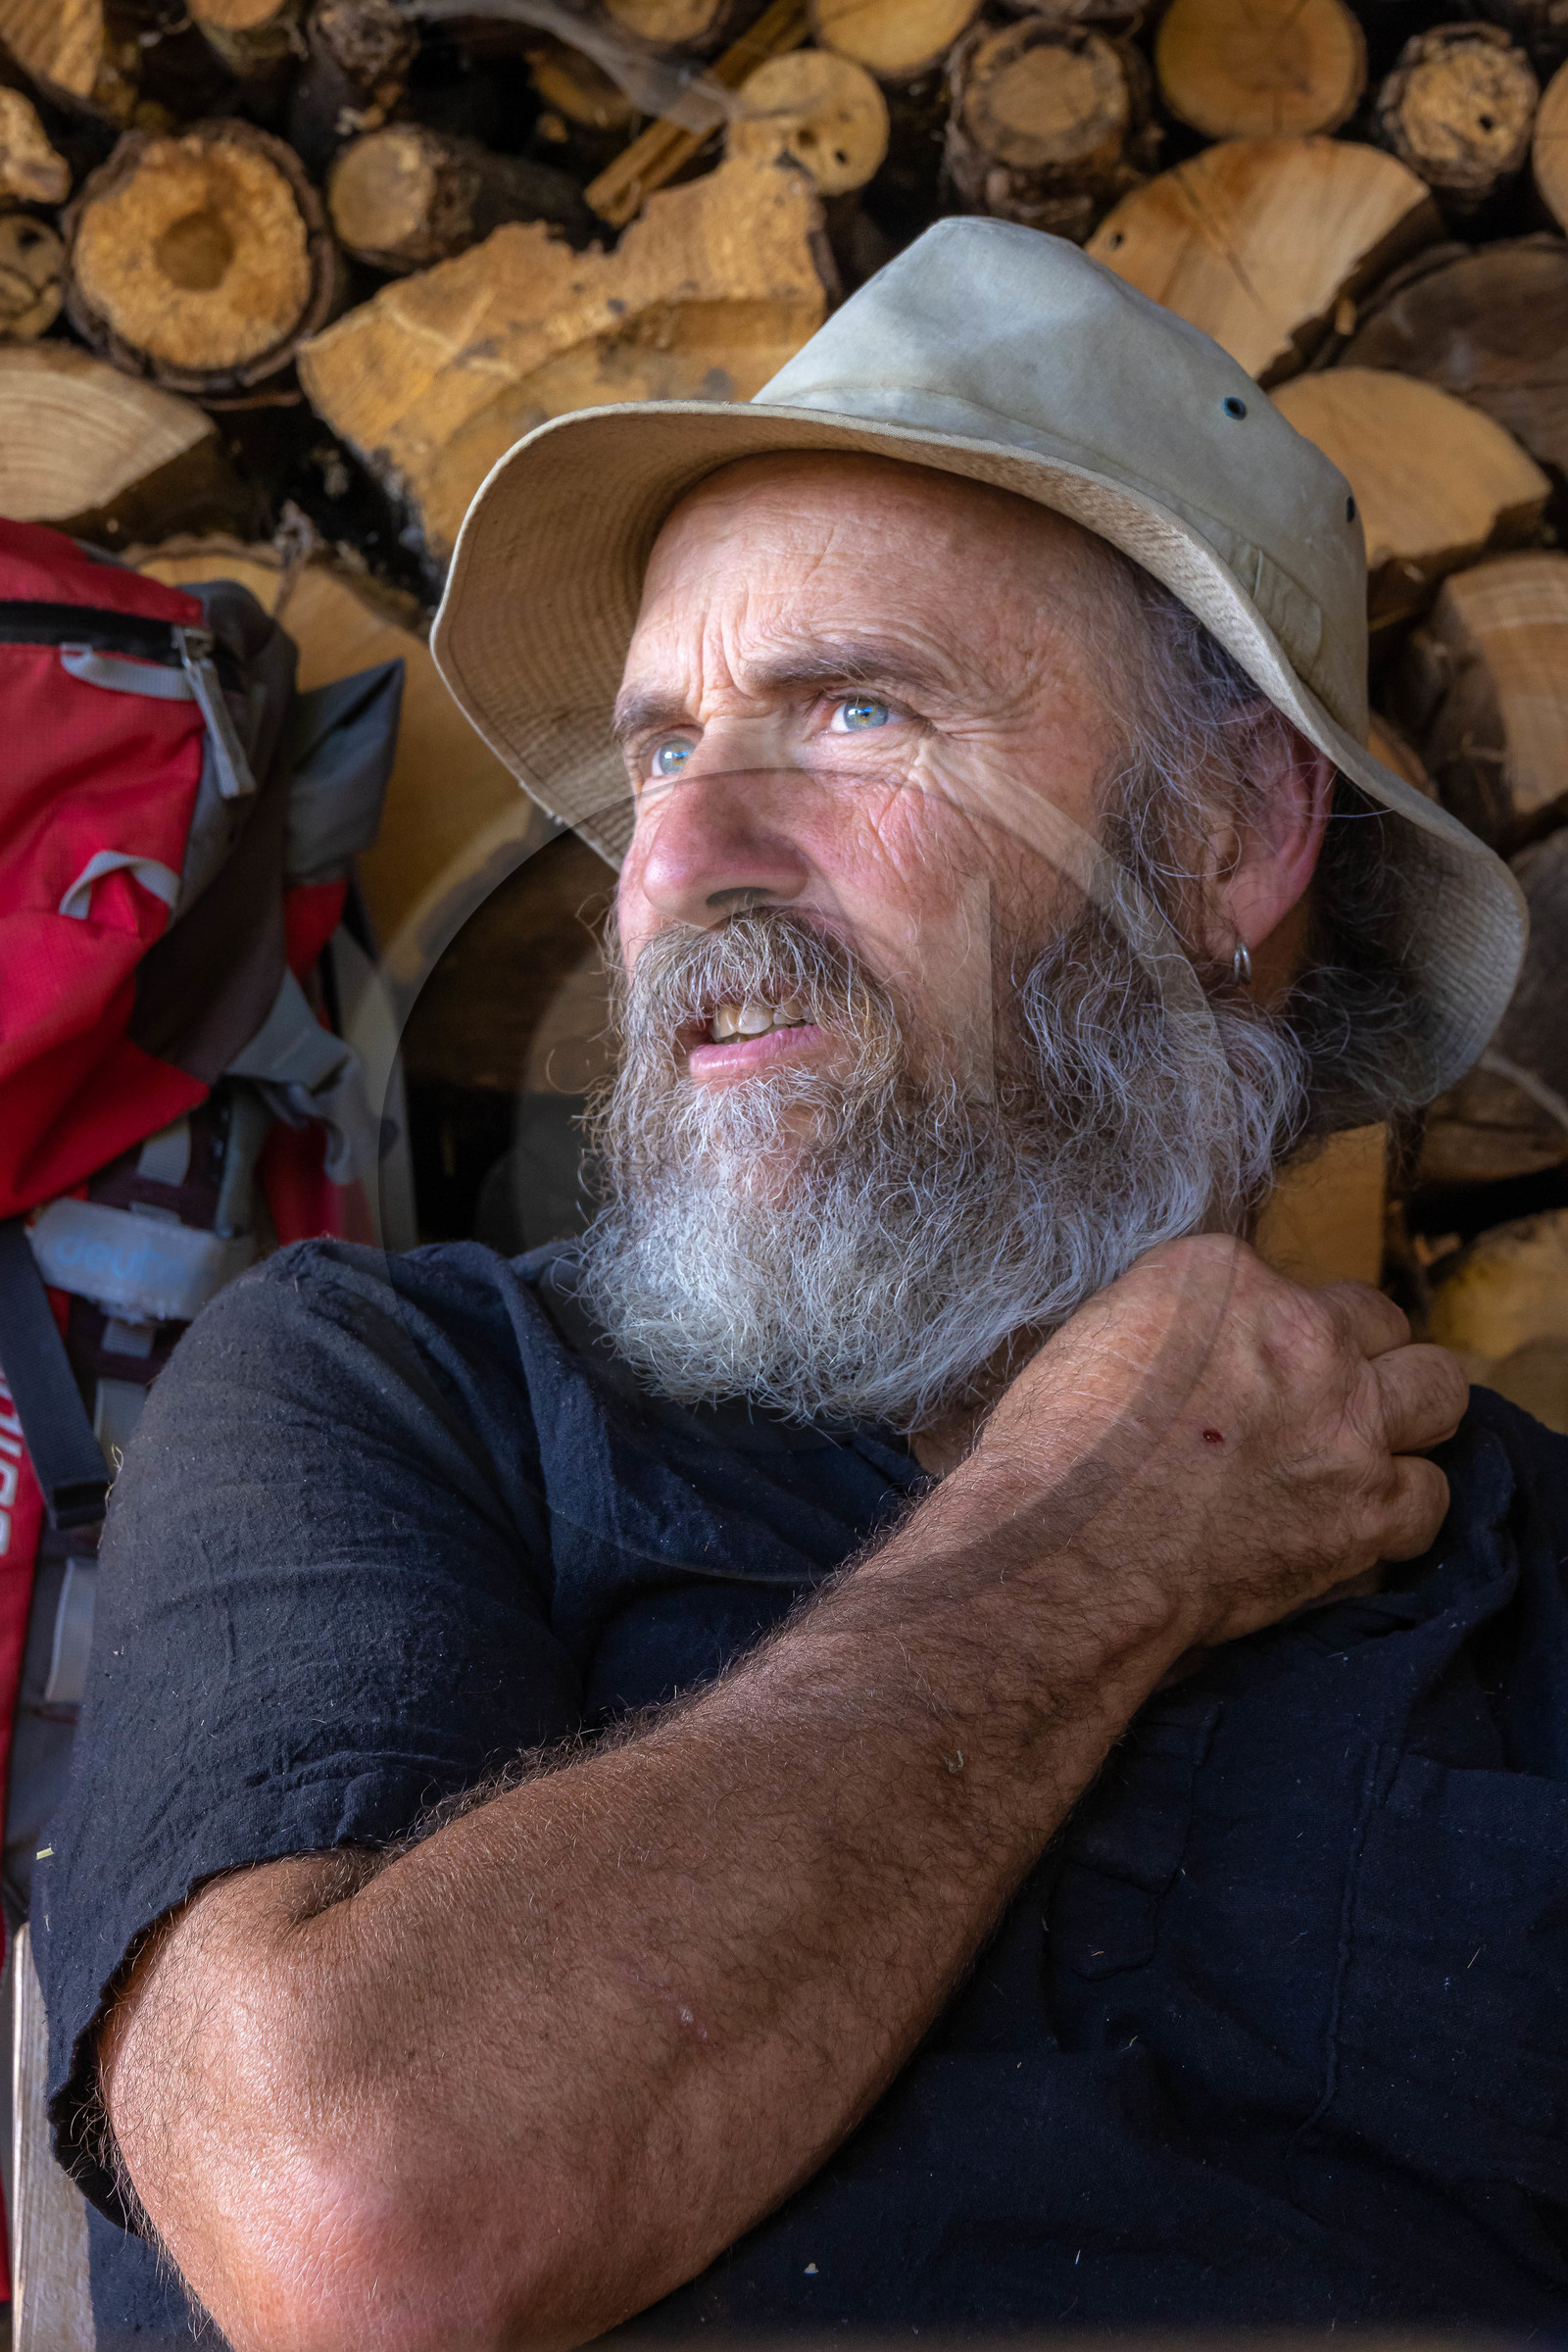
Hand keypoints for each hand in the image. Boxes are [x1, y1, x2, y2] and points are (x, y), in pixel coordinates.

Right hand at [965, 1234, 1466, 1651]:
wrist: (1067, 1556)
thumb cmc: (1051, 1457)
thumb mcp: (1095, 1339)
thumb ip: (1172, 1325)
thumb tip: (1200, 1350)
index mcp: (1222, 1274)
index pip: (1281, 1281)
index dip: (1269, 1332)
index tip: (1242, 1370)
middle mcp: (1303, 1332)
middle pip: (1380, 1322)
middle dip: (1360, 1357)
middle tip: (1319, 1401)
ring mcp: (1348, 1421)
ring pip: (1439, 1391)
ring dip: (1404, 1418)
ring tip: (1361, 1450)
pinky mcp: (1368, 1510)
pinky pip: (1430, 1496)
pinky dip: (1401, 1509)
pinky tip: (1359, 1519)